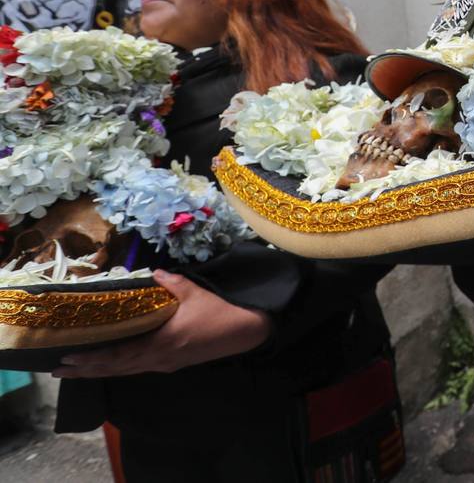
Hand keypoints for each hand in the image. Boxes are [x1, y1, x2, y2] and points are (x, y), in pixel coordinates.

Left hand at [53, 270, 272, 377]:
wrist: (243, 331)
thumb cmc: (218, 312)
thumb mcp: (194, 292)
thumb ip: (171, 283)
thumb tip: (154, 273)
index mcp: (160, 342)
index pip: (117, 354)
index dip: (92, 357)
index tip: (68, 356)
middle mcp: (157, 359)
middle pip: (115, 369)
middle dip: (86, 370)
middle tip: (59, 370)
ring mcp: (164, 364)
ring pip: (124, 372)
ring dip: (99, 372)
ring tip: (76, 372)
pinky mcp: (171, 364)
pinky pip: (137, 370)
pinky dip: (118, 369)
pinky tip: (110, 366)